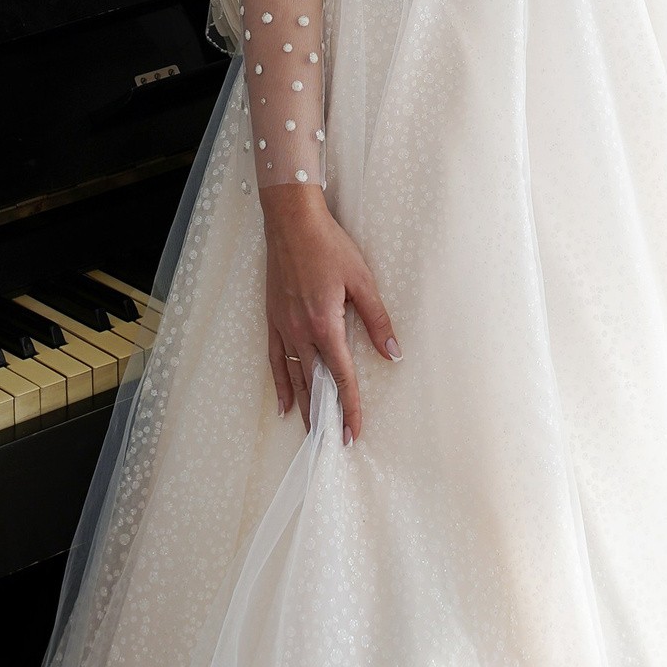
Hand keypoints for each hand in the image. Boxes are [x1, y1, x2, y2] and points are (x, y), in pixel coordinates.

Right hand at [260, 182, 399, 444]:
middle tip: (332, 444)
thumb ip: (377, 319)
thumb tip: (393, 353)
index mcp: (325, 325)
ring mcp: (284, 327)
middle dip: (325, 416)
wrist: (291, 221)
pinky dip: (280, 384)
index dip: (349, 407)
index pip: (341, 377)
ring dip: (304, 407)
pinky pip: (274, 360)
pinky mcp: (273, 319)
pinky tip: (284, 403)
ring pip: (293, 378)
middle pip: (315, 385)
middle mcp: (301, 333)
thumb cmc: (329, 246)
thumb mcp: (361, 279)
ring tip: (311, 432)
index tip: (353, 433)